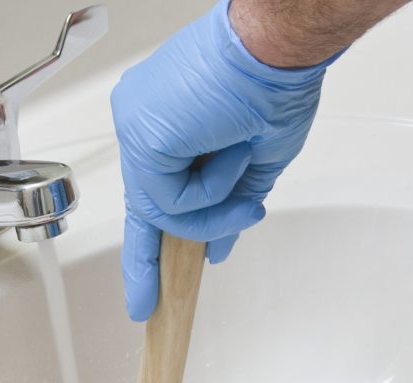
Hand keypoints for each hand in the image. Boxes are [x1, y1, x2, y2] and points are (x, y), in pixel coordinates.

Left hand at [111, 0, 337, 320]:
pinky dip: (210, 190)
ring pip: (163, 211)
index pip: (153, 194)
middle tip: (146, 306)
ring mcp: (135, 130)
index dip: (153, 244)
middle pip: (145, 208)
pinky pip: (171, 201)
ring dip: (213, 208)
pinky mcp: (142, 138)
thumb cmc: (275, 85)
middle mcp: (141, 126)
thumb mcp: (253, 167)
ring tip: (245, 164)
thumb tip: (218, 250)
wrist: (277, 47)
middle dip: (152, 259)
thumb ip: (229, 209)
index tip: (147, 289)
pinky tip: (232, 150)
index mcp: (164, 127)